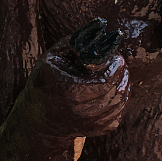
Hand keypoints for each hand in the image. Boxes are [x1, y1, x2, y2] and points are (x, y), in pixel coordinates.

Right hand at [27, 18, 129, 136]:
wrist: (39, 118)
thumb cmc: (47, 80)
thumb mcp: (55, 56)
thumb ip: (79, 42)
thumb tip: (102, 30)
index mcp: (69, 90)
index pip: (107, 80)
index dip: (116, 66)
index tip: (115, 56)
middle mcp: (80, 110)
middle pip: (117, 89)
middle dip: (122, 72)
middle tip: (117, 63)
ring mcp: (90, 124)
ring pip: (121, 101)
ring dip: (123, 84)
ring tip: (114, 75)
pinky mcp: (99, 130)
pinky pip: (119, 112)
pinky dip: (119, 99)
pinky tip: (108, 92)